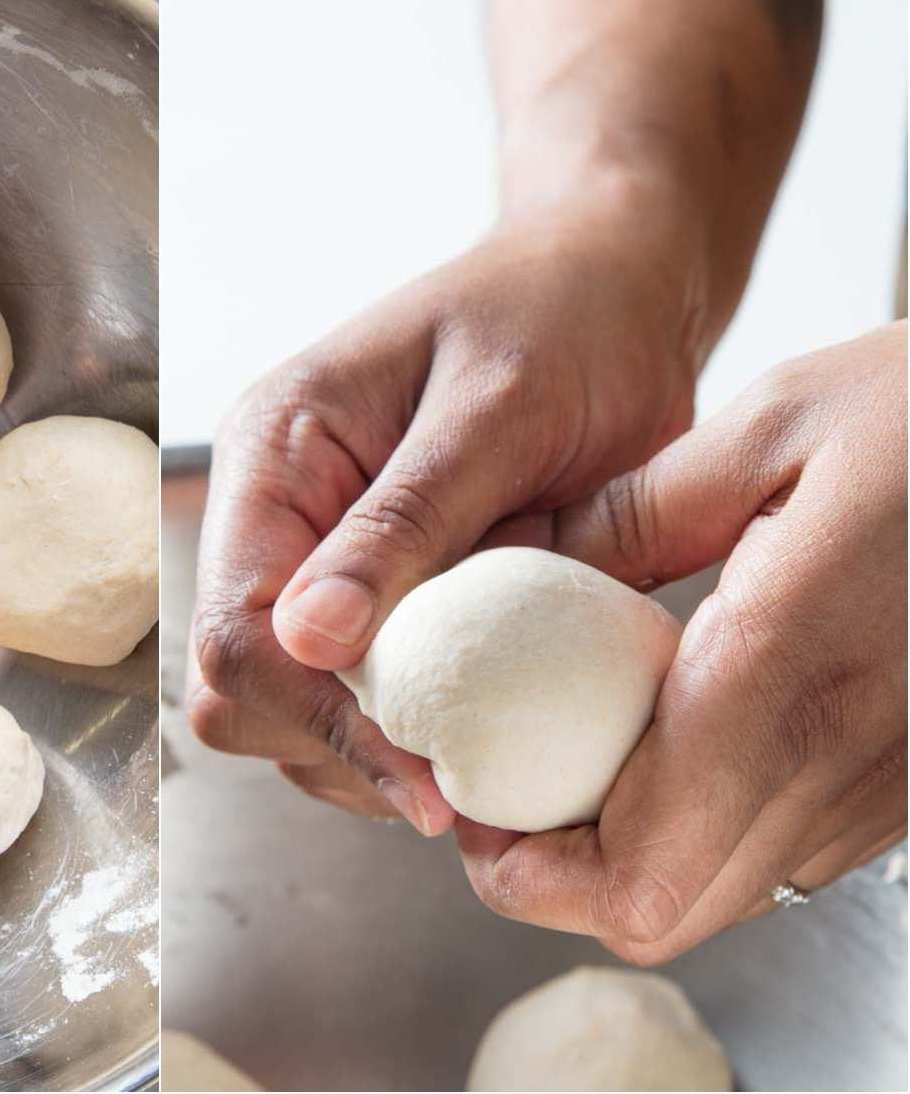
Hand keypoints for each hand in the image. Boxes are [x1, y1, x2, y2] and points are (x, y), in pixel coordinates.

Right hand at [188, 189, 710, 828]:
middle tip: (455, 773)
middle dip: (337, 745)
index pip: (235, 627)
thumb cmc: (564, 315)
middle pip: (239, 691)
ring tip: (481, 742)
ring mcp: (321, 564)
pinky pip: (358, 702)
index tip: (428, 777)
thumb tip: (310, 642)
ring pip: (289, 718)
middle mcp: (277, 518)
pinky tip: (486, 722)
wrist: (614, 286)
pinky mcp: (376, 599)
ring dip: (377, 751)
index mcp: (275, 456)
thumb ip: (406, 522)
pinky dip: (413, 735)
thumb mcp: (495, 408)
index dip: (316, 715)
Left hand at [457, 323, 907, 963]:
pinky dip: (703, 827)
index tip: (474, 809)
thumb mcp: (768, 431)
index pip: (636, 875)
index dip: (526, 874)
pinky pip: (783, 852)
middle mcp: (844, 765)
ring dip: (630, 852)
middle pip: (664, 912)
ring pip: (723, 893)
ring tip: (573, 759)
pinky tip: (672, 743)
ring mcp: (889, 792)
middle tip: (504, 789)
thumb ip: (631, 516)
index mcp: (782, 677)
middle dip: (557, 875)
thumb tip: (516, 559)